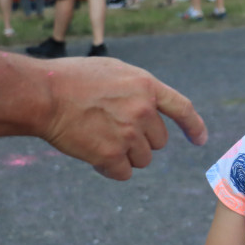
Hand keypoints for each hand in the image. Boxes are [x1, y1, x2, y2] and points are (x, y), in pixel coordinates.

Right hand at [40, 57, 206, 180]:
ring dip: (125, 156)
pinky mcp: (112, 155)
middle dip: (141, 141)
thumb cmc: (71, 79)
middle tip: (112, 130)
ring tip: (99, 139)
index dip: (194, 126)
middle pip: (159, 142)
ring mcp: (129, 133)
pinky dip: (110, 170)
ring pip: (142, 159)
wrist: (44, 94)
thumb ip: (137, 89)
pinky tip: (93, 156)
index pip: (182, 108)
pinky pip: (124, 173)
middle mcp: (143, 110)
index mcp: (146, 86)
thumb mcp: (113, 71)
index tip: (200, 140)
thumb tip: (151, 108)